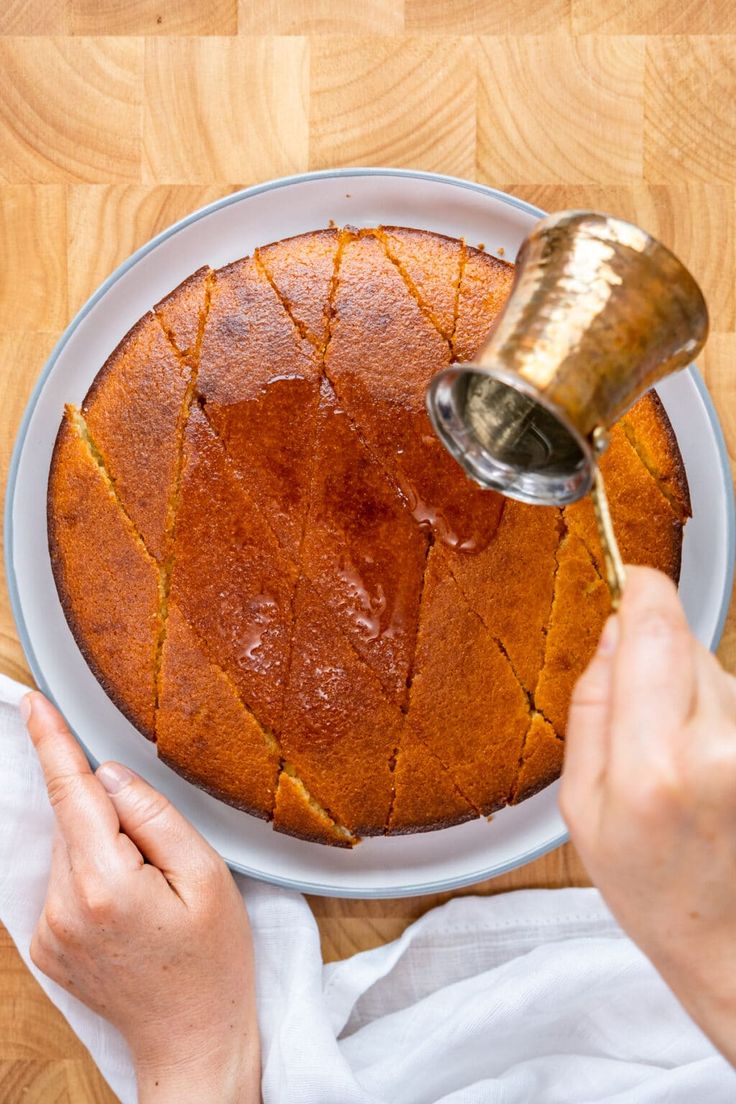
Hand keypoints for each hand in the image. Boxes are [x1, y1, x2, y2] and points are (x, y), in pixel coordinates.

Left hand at [24, 692, 260, 1102]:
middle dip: (115, 819)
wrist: (192, 1038)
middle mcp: (63, 908)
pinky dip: (96, 876)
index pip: (70, 795)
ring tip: (152, 894)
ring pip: (72, 850)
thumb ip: (154, 815)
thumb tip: (108, 776)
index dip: (52, 743)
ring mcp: (49, 931)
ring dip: (107, 850)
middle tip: (164, 864)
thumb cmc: (212, 959)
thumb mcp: (206, 875)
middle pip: (77, 822)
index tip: (32, 702)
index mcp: (106, 885)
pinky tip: (131, 909)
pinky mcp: (45, 946)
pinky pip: (67, 881)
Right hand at [561, 566, 735, 1064]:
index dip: (643, 589)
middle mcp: (720, 750)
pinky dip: (712, 710)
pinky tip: (701, 761)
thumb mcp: (579, 804)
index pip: (658, 630)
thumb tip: (614, 632)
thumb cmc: (649, 886)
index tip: (629, 578)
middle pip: (686, 642)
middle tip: (637, 707)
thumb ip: (593, 706)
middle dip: (656, 649)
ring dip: (688, 685)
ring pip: (715, 668)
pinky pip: (733, 698)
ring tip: (673, 752)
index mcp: (654, 765)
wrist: (728, 940)